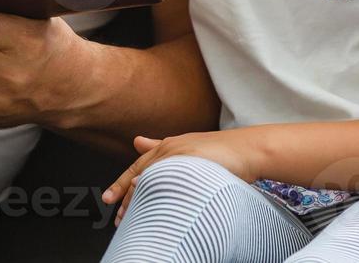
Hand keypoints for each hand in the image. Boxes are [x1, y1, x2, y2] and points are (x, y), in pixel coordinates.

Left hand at [102, 130, 262, 224]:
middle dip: (125, 197)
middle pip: (140, 175)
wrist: (249, 149)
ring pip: (152, 180)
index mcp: (168, 145)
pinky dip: (157, 189)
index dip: (121, 184)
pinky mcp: (195, 165)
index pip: (137, 167)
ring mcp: (182, 156)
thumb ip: (160, 145)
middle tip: (116, 216)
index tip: (108, 199)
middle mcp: (171, 149)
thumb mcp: (187, 145)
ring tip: (126, 216)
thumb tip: (136, 141)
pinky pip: (171, 180)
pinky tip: (147, 198)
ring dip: (137, 199)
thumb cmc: (222, 150)